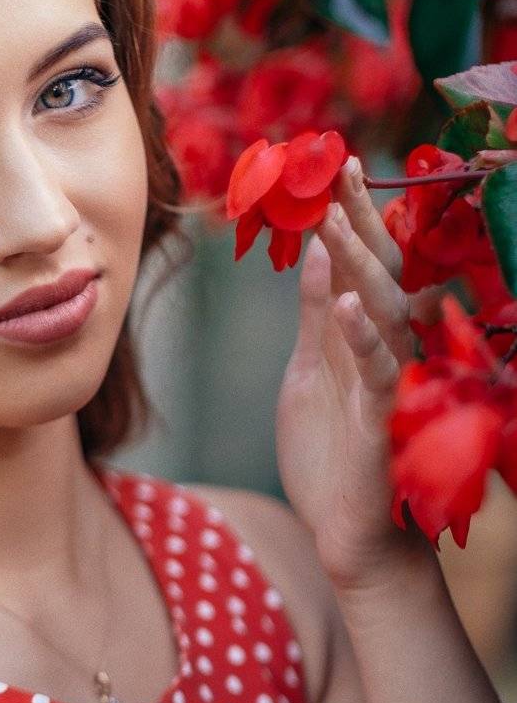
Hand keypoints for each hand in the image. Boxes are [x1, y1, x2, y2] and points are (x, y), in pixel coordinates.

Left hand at [275, 156, 444, 590]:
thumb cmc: (332, 457)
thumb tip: (314, 251)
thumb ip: (315, 316)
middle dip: (361, 223)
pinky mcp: (387, 424)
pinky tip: (347, 303)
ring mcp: (392, 385)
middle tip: (338, 171)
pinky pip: (381, 373)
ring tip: (334, 220)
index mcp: (367, 336)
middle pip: (381, 275)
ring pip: (386, 313)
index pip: (364, 265)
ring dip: (361, 265)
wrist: (348, 537)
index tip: (333, 165)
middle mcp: (389, 351)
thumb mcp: (310, 374)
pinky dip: (364, 337)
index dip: (352, 216)